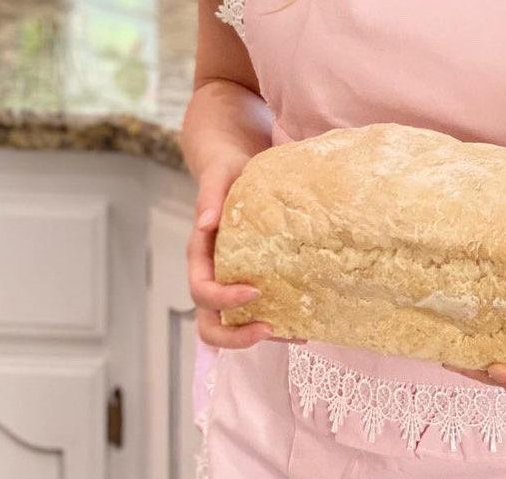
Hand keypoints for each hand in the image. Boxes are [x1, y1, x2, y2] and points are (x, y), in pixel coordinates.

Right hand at [187, 153, 305, 349]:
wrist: (236, 169)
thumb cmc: (225, 172)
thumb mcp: (218, 177)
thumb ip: (208, 197)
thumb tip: (205, 222)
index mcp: (200, 255)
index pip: (201, 290)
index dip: (223, 299)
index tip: (255, 291)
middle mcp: (212, 275)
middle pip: (210, 324)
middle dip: (235, 336)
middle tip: (269, 329)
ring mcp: (231, 282)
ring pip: (235, 325)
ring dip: (260, 335)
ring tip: (297, 333)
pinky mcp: (251, 279)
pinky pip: (258, 311)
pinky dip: (278, 321)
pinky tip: (306, 322)